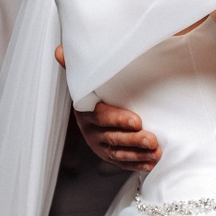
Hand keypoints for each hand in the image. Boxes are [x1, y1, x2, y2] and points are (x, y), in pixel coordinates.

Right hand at [55, 47, 158, 169]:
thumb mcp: (88, 77)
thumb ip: (79, 66)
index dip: (118, 119)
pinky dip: (137, 164)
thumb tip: (60, 50)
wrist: (97, 104)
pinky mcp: (110, 155)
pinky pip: (123, 163)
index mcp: (86, 111)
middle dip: (133, 140)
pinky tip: (151, 163)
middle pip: (113, 137)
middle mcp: (91, 131)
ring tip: (156, 153)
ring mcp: (101, 145)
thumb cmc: (97, 89)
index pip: (102, 116)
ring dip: (138, 154)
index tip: (137, 121)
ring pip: (119, 153)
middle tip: (152, 139)